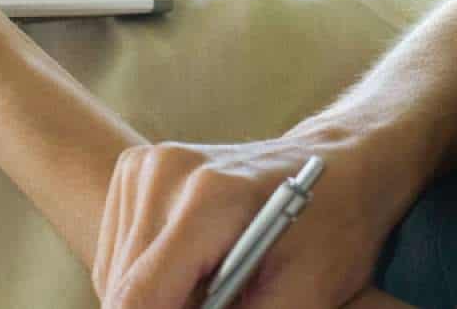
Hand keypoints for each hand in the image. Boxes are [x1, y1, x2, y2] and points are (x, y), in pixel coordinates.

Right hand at [94, 125, 417, 308]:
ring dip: (156, 297)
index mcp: (209, 198)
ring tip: (216, 288)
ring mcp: (146, 165)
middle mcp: (166, 171)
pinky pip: (119, 252)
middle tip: (227, 300)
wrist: (340, 162)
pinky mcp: (136, 169)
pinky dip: (148, 277)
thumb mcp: (305, 293)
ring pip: (116, 273)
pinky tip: (196, 271)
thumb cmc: (334, 224)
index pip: (142, 295)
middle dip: (169, 308)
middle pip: (124, 288)